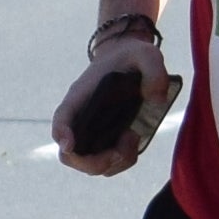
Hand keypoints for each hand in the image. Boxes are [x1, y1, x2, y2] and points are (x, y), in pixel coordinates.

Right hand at [54, 27, 179, 174]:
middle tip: (120, 151)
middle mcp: (80, 119)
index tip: (70, 145)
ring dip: (113, 162)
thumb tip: (157, 99)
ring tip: (132, 137)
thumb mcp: (146, 53)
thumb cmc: (132, 56)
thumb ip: (154, 70)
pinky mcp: (106, 142)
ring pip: (89, 166)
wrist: (128, 60)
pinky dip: (122, 161)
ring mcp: (91, 133)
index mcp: (81, 95)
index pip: (63, 117)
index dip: (62, 133)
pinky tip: (133, 140)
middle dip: (95, 162)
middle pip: (70, 155)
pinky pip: (107, 165)